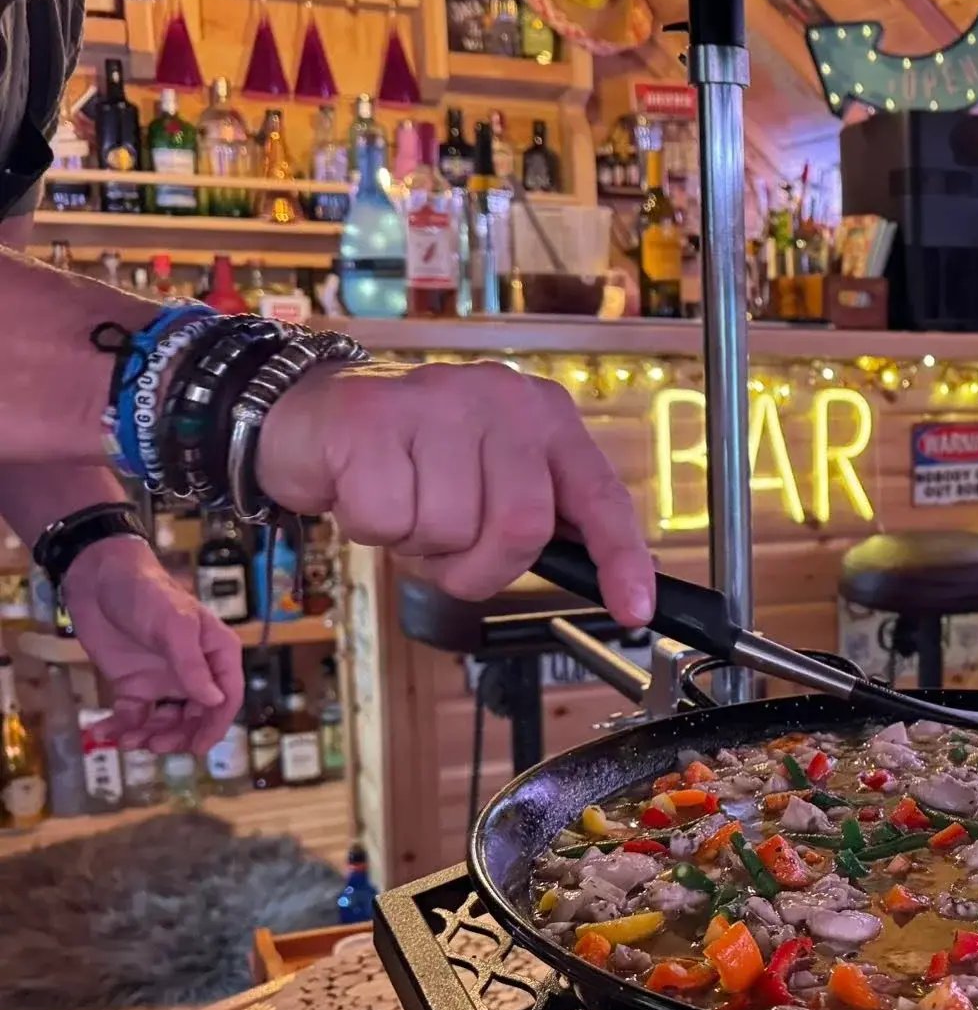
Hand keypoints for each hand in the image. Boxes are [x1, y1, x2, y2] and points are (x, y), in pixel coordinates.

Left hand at [64, 534, 243, 752]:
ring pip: (166, 721)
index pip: (227, 697)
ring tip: (127, 741)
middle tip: (155, 746)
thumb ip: (193, 666)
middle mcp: (194, 671)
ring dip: (149, 736)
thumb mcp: (174, 627)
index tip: (198, 749)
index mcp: (216, 655)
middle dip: (179, 735)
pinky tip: (103, 734)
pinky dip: (120, 728)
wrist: (98, 579)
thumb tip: (216, 701)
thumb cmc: (147, 595)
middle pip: (197, 716)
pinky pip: (132, 714)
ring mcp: (163, 679)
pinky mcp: (132, 683)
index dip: (216, 725)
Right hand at [256, 361, 654, 625]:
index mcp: (545, 419)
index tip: (634, 609)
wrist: (310, 412)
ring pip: (449, 529)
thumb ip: (538, 516)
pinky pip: (386, 520)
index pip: (601, 496)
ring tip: (402, 503)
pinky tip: (362, 489)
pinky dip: (369, 528)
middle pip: (522, 526)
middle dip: (480, 565)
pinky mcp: (373, 418)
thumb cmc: (412, 459)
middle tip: (445, 550)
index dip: (622, 558)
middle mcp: (502, 400)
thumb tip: (595, 575)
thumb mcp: (490, 477)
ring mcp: (438, 401)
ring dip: (417, 544)